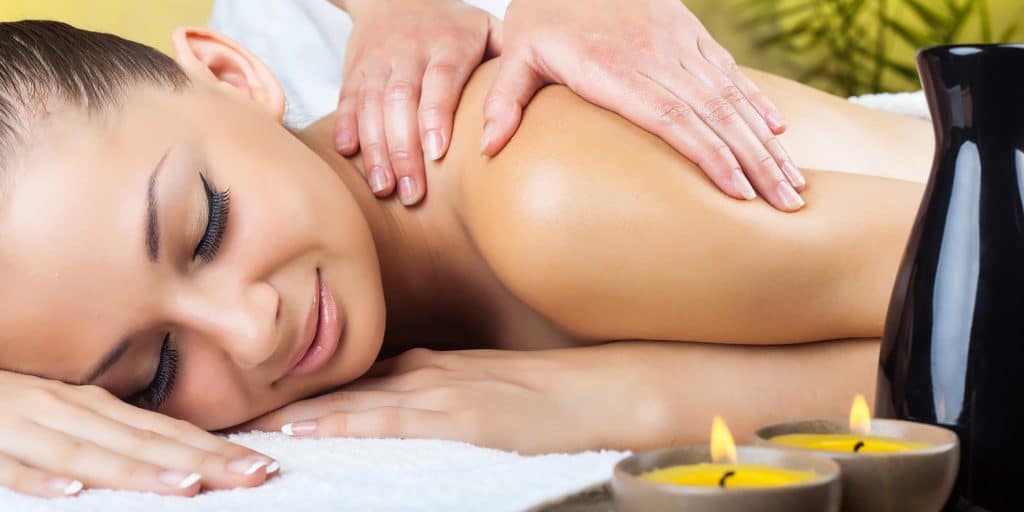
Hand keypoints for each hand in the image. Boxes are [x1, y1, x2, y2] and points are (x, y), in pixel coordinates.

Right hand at [0, 371, 276, 497]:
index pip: (164, 431)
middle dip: (200, 460)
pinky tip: (71, 493)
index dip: (213, 448)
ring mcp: (24, 427)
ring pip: (85, 452)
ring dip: (135, 470)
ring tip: (185, 486)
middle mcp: (67, 411)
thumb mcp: (68, 412)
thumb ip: (114, 432)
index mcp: (93, 406)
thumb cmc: (12, 404)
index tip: (262, 464)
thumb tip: (177, 453)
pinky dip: (39, 479)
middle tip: (254, 474)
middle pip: (141, 441)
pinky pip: (10, 467)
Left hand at [236, 346, 670, 453]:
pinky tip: (310, 434)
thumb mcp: (482, 386)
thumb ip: (434, 389)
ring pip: (355, 403)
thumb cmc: (548, 394)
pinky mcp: (464, 418)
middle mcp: (426, 375)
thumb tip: (388, 400)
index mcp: (429, 368)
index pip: (352, 382)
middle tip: (226, 411)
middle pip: (342, 390)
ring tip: (246, 426)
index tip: (253, 403)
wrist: (604, 391)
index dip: (302, 393)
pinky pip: (394, 422)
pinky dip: (348, 426)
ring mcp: (443, 394)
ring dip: (299, 416)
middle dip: (286, 402)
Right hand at [333, 0, 500, 204]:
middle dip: (404, 148)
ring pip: (371, 104)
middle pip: (402, 99)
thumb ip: (507, 62)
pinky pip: (347, 98)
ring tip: (384, 188)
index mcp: (448, 42)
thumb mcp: (487, 29)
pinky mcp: (355, 69)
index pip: (440, 79)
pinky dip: (345, 127)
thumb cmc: (454, 25)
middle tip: (413, 192)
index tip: (437, 152)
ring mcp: (379, 60)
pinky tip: (348, 155)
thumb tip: (536, 103)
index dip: (436, 114)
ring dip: (376, 149)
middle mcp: (409, 49)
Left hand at [482, 0, 806, 210]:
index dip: (707, 155)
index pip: (671, 116)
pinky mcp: (691, 32)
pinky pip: (730, 73)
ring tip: (792, 184)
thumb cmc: (542, 11)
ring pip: (731, 97)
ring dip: (765, 142)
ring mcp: (680, 42)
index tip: (736, 193)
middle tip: (785, 206)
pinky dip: (756, 104)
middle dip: (754, 162)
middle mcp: (656, 54)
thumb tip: (488, 149)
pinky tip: (778, 133)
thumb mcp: (516, 51)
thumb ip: (505, 99)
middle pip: (715, 114)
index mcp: (614, 67)